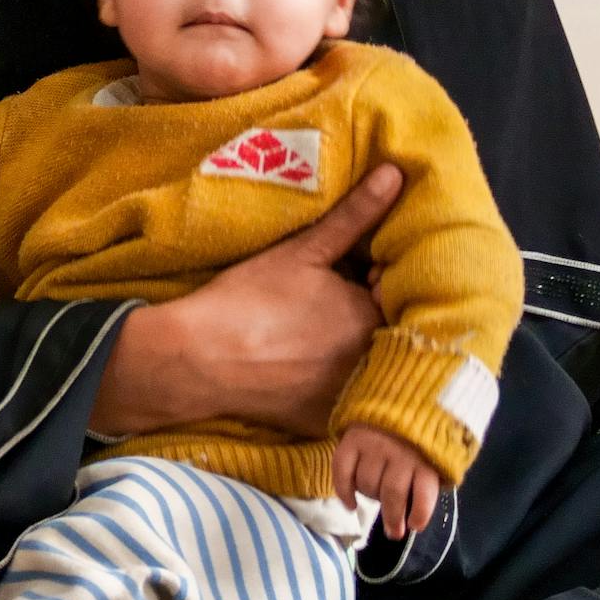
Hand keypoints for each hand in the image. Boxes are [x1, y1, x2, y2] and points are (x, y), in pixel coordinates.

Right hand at [95, 163, 401, 438]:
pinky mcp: (326, 425)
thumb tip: (395, 174)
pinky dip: (335, 386)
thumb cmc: (248, 301)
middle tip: (331, 303)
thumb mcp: (302, 251)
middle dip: (373, 315)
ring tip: (316, 335)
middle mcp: (372, 360)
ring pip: (368, 368)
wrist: (197, 361)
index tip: (359, 271)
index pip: (402, 293)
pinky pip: (345, 403)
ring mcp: (350, 397)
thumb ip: (355, 215)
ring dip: (356, 352)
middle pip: (388, 332)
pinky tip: (305, 368)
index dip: (383, 278)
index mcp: (374, 314)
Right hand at [331, 425, 444, 538]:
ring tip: (377, 497)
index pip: (424, 494)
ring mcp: (374, 446)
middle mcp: (400, 454)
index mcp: (426, 459)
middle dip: (392, 518)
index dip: (419, 514)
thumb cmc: (421, 432)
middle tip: (393, 532)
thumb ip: (426, 478)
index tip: (413, 526)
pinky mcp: (352, 440)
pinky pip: (342, 472)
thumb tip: (415, 513)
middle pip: (392, 494)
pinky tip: (350, 504)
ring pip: (367, 485)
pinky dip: (344, 492)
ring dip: (371, 498)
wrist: (401, 394)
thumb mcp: (434, 453)